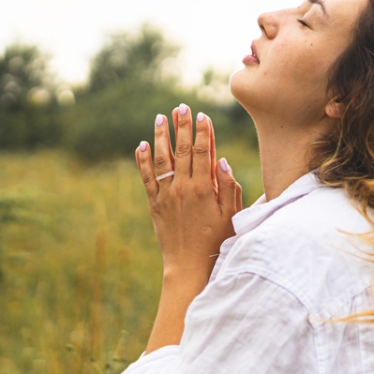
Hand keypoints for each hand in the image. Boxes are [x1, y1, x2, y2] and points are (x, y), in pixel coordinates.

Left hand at [135, 104, 241, 285]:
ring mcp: (166, 195)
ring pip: (162, 159)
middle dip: (182, 126)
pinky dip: (142, 160)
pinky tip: (142, 144)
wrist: (190, 266)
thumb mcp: (231, 216)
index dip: (203, 132)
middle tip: (181, 107)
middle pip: (182, 149)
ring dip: (161, 136)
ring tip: (161, 117)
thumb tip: (220, 160)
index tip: (202, 115)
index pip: (203, 152)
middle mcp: (183, 188)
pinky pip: (146, 178)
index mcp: (204, 188)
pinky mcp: (154, 204)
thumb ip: (229, 187)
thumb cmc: (216, 242)